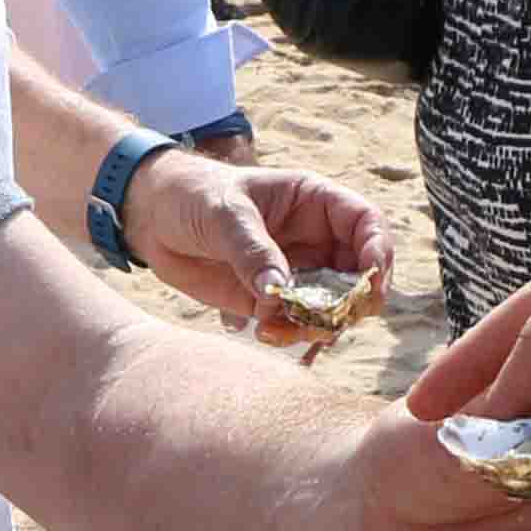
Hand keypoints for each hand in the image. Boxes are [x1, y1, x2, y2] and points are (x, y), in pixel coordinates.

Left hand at [123, 149, 395, 330]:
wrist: (153, 218)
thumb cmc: (193, 195)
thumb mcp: (224, 214)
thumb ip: (253, 251)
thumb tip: (280, 292)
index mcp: (315, 202)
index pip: (367, 225)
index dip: (378, 252)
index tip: (370, 281)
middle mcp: (315, 240)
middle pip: (359, 276)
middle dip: (350, 303)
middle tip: (329, 321)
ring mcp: (297, 273)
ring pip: (331, 308)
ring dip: (316, 326)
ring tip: (275, 329)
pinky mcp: (272, 300)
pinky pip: (297, 324)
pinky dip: (288, 334)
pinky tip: (260, 331)